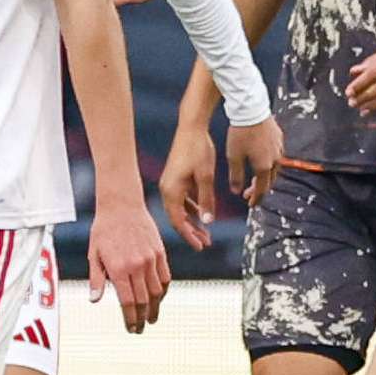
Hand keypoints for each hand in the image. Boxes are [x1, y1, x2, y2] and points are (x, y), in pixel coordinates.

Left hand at [85, 198, 168, 332]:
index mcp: (119, 268)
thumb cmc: (103, 230)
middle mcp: (137, 266)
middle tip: (140, 329)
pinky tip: (160, 298)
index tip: (131, 329)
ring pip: (157, 291)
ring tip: (151, 318)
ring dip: (155, 308)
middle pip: (143, 300)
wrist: (121, 205)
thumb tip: (94, 301)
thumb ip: (96, 279)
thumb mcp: (94, 254)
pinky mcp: (160, 252)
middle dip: (142, 318)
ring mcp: (150, 259)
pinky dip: (164, 291)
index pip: (127, 302)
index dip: (130, 318)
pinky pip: (166, 277)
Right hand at [159, 124, 216, 249]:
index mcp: (171, 191)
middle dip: (192, 231)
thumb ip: (206, 200)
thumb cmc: (198, 150)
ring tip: (207, 232)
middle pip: (178, 218)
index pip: (178, 221)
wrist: (191, 128)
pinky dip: (192, 208)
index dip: (189, 236)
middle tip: (206, 243)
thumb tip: (208, 222)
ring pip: (181, 209)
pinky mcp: (176, 178)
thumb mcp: (205, 177)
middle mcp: (167, 189)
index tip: (200, 247)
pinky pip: (183, 199)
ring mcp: (170, 183)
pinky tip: (203, 213)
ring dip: (193, 221)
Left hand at [227, 116, 282, 205]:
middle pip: (270, 181)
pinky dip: (269, 163)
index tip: (251, 204)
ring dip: (265, 177)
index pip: (262, 189)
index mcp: (264, 167)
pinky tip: (261, 160)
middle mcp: (275, 160)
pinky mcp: (279, 138)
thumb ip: (236, 176)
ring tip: (255, 178)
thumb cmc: (240, 132)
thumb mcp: (233, 156)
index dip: (256, 199)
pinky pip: (276, 156)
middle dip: (260, 189)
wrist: (251, 109)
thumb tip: (236, 191)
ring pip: (274, 169)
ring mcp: (279, 149)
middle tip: (249, 193)